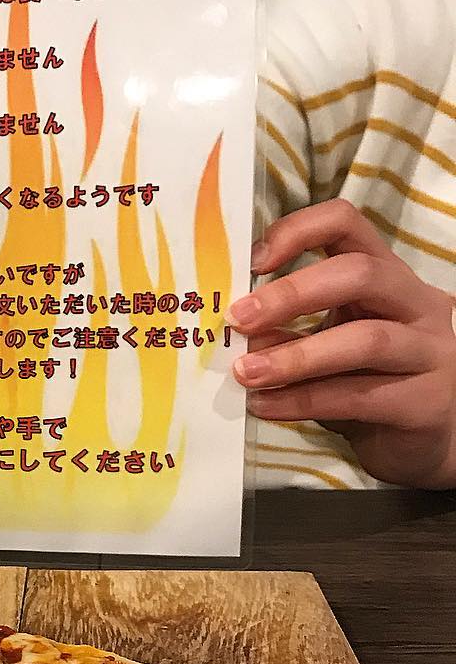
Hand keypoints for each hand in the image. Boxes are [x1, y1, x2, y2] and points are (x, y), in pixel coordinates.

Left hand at [228, 199, 455, 488]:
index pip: (347, 223)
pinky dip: (305, 401)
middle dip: (292, 294)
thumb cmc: (366, 379)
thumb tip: (234, 327)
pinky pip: (360, 397)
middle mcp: (416, 303)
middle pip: (360, 274)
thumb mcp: (326, 342)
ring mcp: (429, 352)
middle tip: (239, 319)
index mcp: (385, 274)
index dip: (298, 231)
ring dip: (295, 356)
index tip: (252, 262)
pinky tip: (266, 406)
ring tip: (245, 373)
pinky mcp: (425, 402)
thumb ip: (288, 328)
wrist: (422, 439)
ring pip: (365, 340)